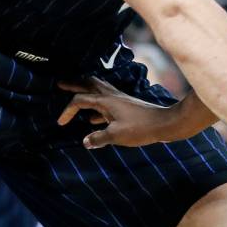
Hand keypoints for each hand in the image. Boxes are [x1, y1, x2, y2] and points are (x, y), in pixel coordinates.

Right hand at [57, 77, 186, 147]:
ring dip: (85, 91)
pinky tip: (93, 118)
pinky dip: (97, 107)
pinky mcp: (126, 106)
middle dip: (74, 84)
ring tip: (75, 95)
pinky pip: (106, 102)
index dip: (67, 110)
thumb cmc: (141, 128)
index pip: (80, 100)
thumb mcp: (117, 135)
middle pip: (89, 84)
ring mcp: (120, 100)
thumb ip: (99, 138)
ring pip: (99, 90)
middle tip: (60, 84)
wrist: (166, 123)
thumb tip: (85, 141)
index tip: (60, 123)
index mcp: (106, 101)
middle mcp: (112, 96)